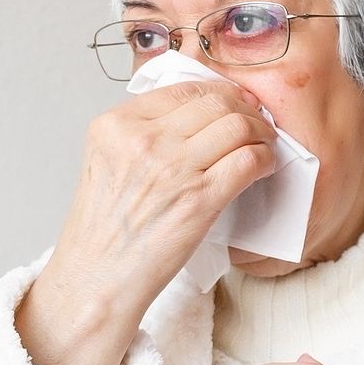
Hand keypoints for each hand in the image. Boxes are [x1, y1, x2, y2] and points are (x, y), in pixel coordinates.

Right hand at [44, 78, 278, 324]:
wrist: (98, 277)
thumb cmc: (105, 229)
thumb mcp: (107, 162)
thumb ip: (142, 133)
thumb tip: (196, 113)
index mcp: (116, 124)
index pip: (184, 88)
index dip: (219, 92)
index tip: (234, 103)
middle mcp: (143, 139)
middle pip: (216, 102)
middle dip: (245, 109)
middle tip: (256, 124)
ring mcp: (173, 167)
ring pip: (238, 125)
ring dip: (260, 133)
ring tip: (263, 146)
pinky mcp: (200, 198)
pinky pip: (249, 160)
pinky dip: (265, 159)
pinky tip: (263, 168)